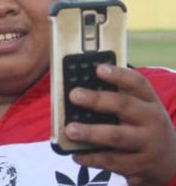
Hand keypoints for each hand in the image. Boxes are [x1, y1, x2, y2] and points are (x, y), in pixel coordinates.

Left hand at [64, 64, 175, 185]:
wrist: (171, 162)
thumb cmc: (145, 128)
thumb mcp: (142, 111)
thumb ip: (119, 99)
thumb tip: (82, 89)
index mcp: (150, 103)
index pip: (137, 83)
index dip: (118, 75)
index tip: (98, 69)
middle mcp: (152, 122)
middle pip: (124, 106)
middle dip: (97, 100)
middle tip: (74, 95)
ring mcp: (147, 145)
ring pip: (116, 137)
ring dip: (91, 133)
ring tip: (70, 130)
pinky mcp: (139, 167)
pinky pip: (112, 161)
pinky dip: (92, 158)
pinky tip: (76, 154)